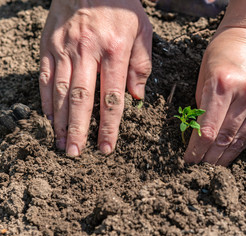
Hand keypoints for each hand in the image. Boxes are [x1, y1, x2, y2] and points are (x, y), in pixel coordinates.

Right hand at [39, 0, 151, 156]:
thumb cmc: (121, 7)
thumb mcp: (142, 32)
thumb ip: (141, 66)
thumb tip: (136, 97)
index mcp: (115, 51)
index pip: (112, 97)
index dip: (109, 126)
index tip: (106, 147)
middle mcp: (88, 52)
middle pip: (82, 99)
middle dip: (79, 130)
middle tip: (76, 154)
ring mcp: (65, 48)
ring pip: (61, 91)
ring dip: (60, 120)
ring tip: (61, 143)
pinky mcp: (49, 45)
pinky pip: (45, 76)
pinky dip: (46, 99)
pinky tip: (49, 118)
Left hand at [184, 27, 245, 165]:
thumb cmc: (222, 53)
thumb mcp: (204, 75)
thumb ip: (202, 106)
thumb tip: (199, 135)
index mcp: (223, 84)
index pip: (208, 130)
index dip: (196, 150)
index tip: (188, 160)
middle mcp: (245, 95)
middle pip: (224, 139)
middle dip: (208, 158)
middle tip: (198, 168)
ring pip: (239, 140)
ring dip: (224, 157)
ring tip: (212, 168)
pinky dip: (238, 147)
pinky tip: (228, 155)